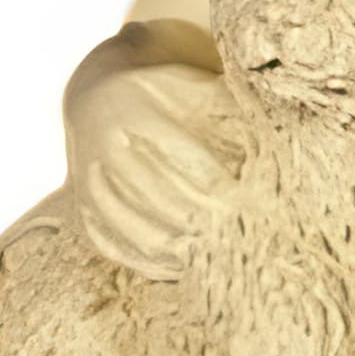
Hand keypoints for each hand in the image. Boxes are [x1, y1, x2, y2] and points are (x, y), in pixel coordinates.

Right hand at [63, 22, 246, 275]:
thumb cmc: (162, 90)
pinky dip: (146, 262)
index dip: (219, 182)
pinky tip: (181, 270)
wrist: (95, 94)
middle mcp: (104, 146)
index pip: (182, 155)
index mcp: (133, 110)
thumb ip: (226, 105)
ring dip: (176, 248)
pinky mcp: (81, 207)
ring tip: (216, 259)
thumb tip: (273, 133)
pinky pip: (112, 244)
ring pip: (132, 226)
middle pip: (158, 196)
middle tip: (241, 238)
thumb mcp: (191, 85)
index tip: (252, 202)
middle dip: (203, 221)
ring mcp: (88, 181)